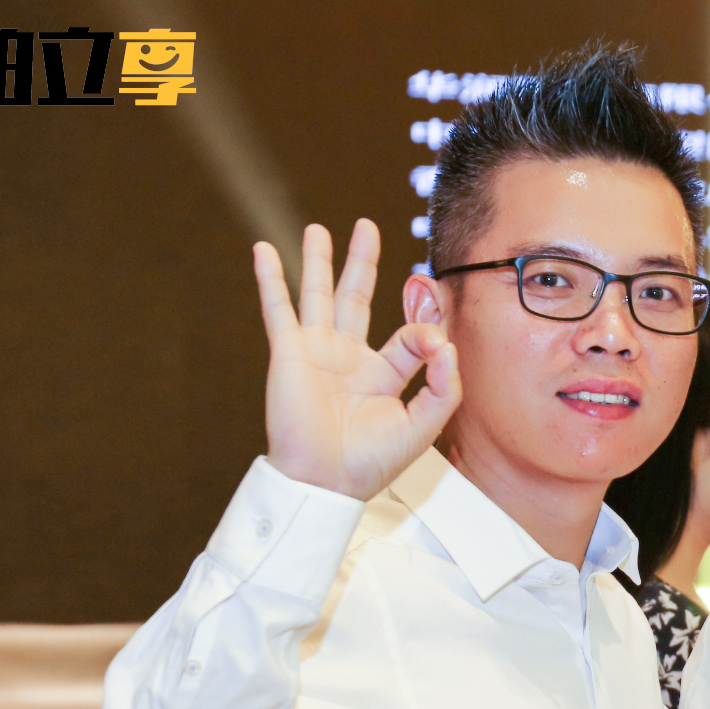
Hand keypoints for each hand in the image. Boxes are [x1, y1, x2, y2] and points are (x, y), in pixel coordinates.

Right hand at [253, 219, 460, 498]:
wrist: (326, 480)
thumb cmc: (371, 462)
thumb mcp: (424, 425)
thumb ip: (444, 386)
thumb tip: (445, 342)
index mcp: (384, 374)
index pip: (409, 336)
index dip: (426, 330)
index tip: (435, 342)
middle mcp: (349, 358)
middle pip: (357, 297)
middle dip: (362, 262)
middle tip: (366, 227)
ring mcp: (317, 352)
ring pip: (318, 294)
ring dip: (318, 260)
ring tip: (318, 229)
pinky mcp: (290, 353)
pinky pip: (279, 308)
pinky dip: (271, 279)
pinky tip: (264, 251)